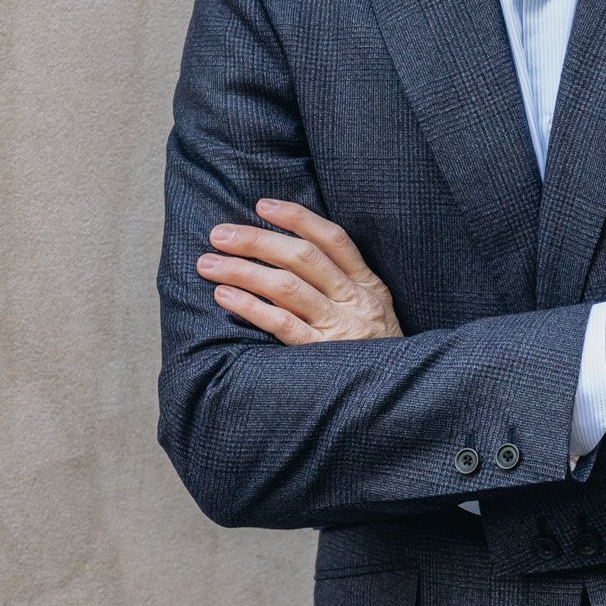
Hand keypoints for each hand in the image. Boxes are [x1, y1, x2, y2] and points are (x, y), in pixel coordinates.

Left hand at [196, 199, 402, 344]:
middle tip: (219, 234)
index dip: (297, 219)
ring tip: (209, 263)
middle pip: (303, 258)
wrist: (397, 399)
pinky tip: (225, 296)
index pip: (333, 240)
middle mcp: (357, 301)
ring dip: (243, 270)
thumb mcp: (373, 313)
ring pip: (287, 287)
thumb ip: (343, 287)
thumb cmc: (374, 355)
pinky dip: (251, 306)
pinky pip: (282, 324)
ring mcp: (341, 328)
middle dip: (257, 240)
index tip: (262, 205)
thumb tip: (289, 257)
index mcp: (370, 286)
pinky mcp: (324, 354)